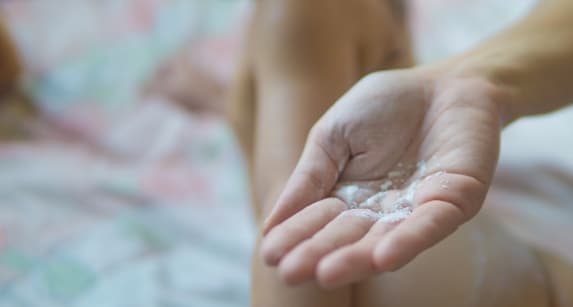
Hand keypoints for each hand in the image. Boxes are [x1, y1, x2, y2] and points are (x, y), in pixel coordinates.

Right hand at [259, 67, 506, 287]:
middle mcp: (380, 214)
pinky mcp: (453, 202)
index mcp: (348, 199)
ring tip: (326, 274)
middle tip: (289, 273)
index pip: (318, 223)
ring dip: (357, 259)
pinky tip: (382, 258)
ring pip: (385, 241)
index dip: (296, 237)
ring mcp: (417, 211)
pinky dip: (407, 241)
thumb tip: (269, 224)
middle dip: (320, 255)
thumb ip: (308, 178)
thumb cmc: (383, 106)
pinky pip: (429, 225)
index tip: (269, 253)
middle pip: (348, 239)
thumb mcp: (331, 137)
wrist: (442, 82)